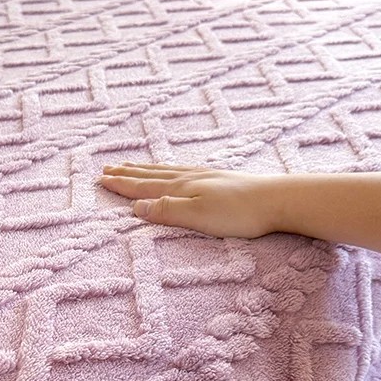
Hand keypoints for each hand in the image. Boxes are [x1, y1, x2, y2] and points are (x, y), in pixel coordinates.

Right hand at [100, 163, 279, 237]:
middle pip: (151, 175)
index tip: (102, 180)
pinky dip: (167, 168)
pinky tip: (172, 169)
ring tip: (131, 164)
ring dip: (145, 168)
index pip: (143, 187)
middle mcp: (189, 178)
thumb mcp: (197, 216)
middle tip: (108, 168)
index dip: (122, 185)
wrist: (277, 200)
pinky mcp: (218, 178)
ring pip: (166, 170)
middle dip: (128, 173)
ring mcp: (204, 176)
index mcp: (181, 188)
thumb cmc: (238, 213)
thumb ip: (166, 211)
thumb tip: (136, 208)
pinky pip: (182, 169)